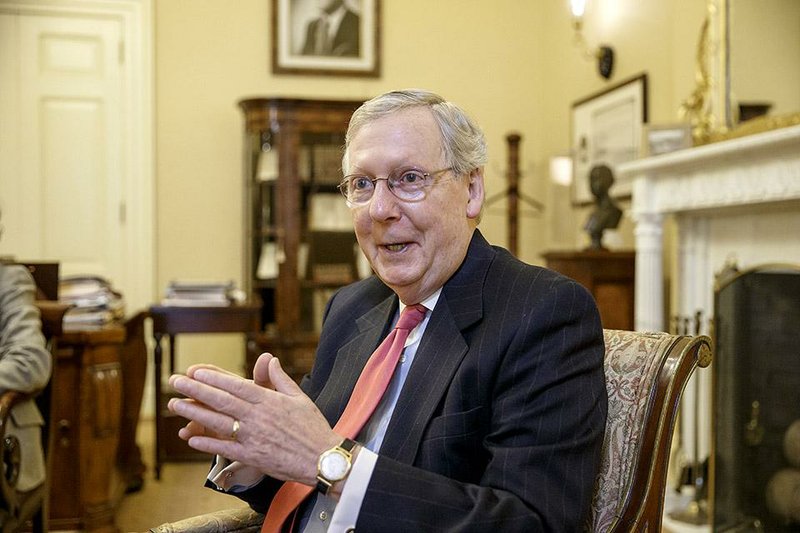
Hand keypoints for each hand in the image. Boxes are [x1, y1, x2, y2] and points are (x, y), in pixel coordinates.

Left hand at [168, 352, 341, 485]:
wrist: (321, 458)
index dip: (213, 377)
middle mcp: (258, 417)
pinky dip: (207, 443)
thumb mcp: (299, 397)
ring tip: (175, 404)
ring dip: (193, 413)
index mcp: (269, 400)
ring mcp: (253, 437)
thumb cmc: (313, 427)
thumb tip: (270, 360)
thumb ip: (280, 379)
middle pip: (221, 401)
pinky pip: (225, 448)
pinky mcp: (252, 456)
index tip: (195, 371)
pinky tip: (190, 437)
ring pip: (217, 422)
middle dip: (195, 389)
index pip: (235, 386)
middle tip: (175, 381)